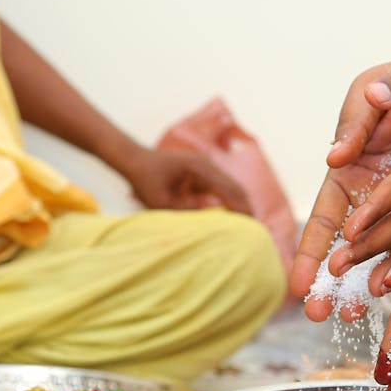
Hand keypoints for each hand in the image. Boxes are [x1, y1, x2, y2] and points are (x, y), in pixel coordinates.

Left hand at [122, 148, 251, 213]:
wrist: (134, 161)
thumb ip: (187, 210)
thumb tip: (212, 221)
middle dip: (247, 208)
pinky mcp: (202, 176)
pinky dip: (229, 204)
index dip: (242, 209)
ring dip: (240, 206)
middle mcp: (208, 166)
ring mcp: (206, 170)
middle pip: (236, 188)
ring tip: (250, 226)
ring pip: (231, 189)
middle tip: (257, 229)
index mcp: (201, 168)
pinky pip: (221, 190)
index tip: (251, 225)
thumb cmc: (145, 179)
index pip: (229, 190)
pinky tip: (234, 218)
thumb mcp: (163, 202)